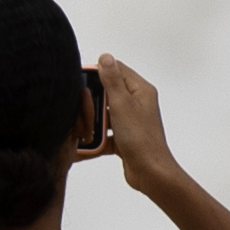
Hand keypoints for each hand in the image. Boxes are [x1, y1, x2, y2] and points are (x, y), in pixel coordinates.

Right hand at [93, 54, 182, 195]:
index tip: (81, 78)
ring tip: (84, 126)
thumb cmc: (141, 139)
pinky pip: (105, 132)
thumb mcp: (122, 104)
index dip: (98, 72)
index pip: (117, 70)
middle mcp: (137, 103)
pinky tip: (87, 143)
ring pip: (104, 113)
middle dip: (93, 100)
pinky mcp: (124, 137)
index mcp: (140, 90)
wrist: (149, 172)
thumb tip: (105, 57)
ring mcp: (130, 121)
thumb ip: (112, 80)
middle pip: (107, 92)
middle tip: (82, 107)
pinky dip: (96, 137)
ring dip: (93, 120)